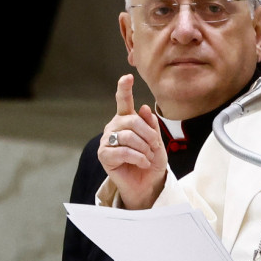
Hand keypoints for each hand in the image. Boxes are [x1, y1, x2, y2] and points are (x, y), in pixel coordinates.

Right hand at [98, 74, 167, 209]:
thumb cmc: (151, 160)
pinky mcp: (104, 155)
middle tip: (155, 147)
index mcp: (126, 119)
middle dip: (149, 135)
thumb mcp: (157, 140)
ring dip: (144, 148)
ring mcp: (107, 140)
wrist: (148, 183)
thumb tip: (144, 108)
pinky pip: (124, 151)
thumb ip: (151, 124)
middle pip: (132, 121)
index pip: (123, 101)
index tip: (127, 77)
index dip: (124, 88)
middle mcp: (114, 127)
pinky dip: (138, 158)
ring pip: (129, 136)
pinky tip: (142, 163)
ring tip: (148, 157)